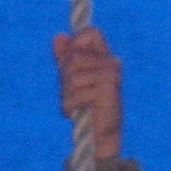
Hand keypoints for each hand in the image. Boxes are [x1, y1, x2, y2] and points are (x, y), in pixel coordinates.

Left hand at [53, 25, 122, 159]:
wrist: (100, 137)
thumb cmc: (85, 107)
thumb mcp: (70, 79)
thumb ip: (65, 58)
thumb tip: (58, 36)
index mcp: (104, 56)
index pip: (91, 33)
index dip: (75, 43)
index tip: (68, 61)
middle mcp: (112, 63)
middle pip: (74, 58)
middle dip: (64, 78)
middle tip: (71, 94)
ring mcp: (111, 76)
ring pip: (72, 77)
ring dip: (66, 95)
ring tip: (75, 104)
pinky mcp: (108, 92)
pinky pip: (75, 94)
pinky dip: (69, 106)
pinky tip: (76, 113)